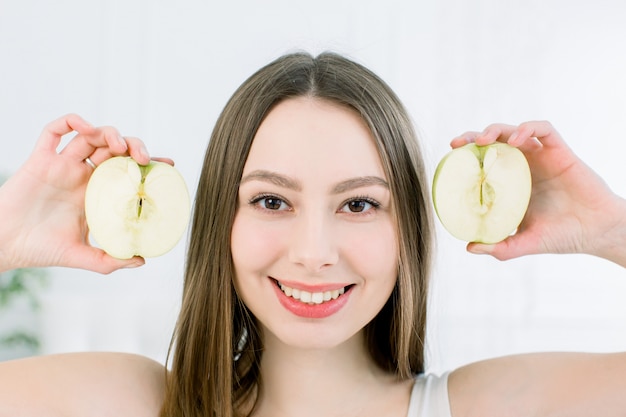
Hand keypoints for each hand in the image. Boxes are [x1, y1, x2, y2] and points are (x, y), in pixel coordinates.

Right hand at [0, 114, 156, 273]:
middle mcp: (81, 175)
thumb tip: (141, 260)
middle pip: (112, 149)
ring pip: (89, 136)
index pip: (127, 170)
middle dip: (132, 146)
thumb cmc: (40, 250)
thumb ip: (110, 259)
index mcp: (95, 193)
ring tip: (120, 145)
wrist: (5, 246)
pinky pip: (54, 131)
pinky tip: (87, 128)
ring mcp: (61, 165)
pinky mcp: (40, 160)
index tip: (167, 165)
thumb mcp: (82, 256)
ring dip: (108, 133)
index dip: (148, 163)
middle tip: (142, 159)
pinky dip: (72, 122)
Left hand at [451, 121, 625, 265]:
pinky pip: (544, 130)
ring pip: (515, 131)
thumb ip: (500, 246)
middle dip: (474, 136)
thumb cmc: (562, 236)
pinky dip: (527, 129)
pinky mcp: (561, 152)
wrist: (597, 233)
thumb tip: (469, 247)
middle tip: (458, 144)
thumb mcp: (524, 243)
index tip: (449, 156)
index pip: (485, 161)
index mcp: (513, 182)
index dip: (467, 155)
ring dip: (497, 130)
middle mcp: (525, 166)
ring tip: (484, 141)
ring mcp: (542, 157)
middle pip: (495, 141)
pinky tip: (515, 141)